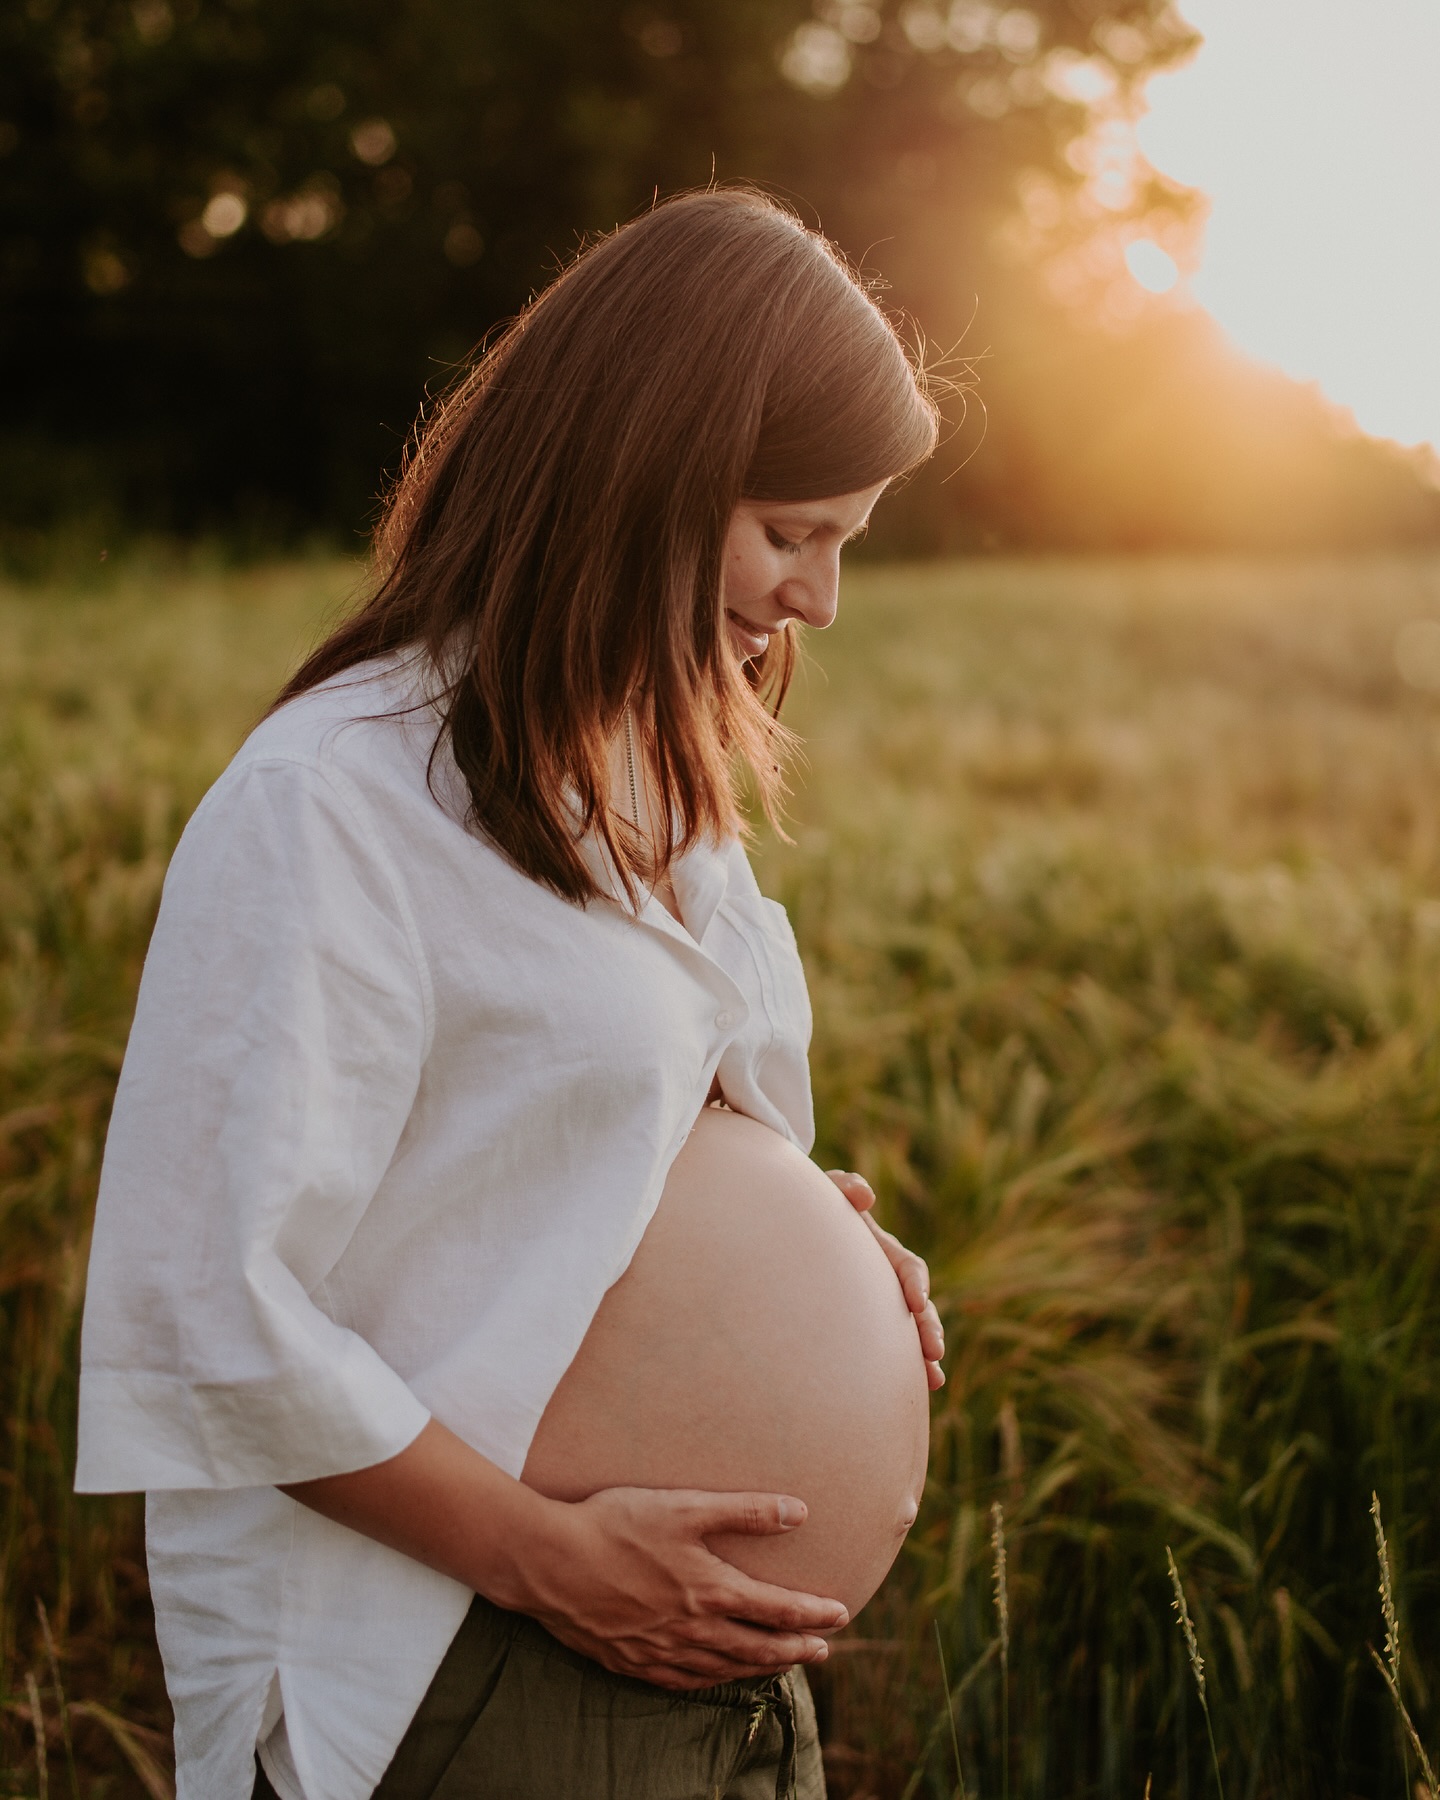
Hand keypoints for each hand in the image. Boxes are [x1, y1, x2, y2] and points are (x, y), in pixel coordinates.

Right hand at [517, 1486, 849, 1689]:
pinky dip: (711, 1681)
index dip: (813, 1613)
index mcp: (710, 1590)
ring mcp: (661, 1651)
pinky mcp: (631, 1661)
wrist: (550, 1563)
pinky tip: (715, 1676)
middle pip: (757, 1648)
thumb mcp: (684, 1506)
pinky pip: (684, 1682)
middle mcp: (692, 1629)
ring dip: (759, 1668)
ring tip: (780, 1666)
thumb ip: (745, 1511)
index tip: (840, 1613)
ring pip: (724, 1669)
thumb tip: (799, 1512)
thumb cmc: (616, 1525)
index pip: (777, 1609)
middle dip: (795, 1649)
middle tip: (822, 1651)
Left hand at [827, 1169, 944, 1389]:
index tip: (915, 1301)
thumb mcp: (824, 1190)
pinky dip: (898, 1366)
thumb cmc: (811, 1206)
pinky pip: (885, 1347)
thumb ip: (843, 1186)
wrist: (788, 1227)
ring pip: (907, 1331)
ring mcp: (876, 1303)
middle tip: (934, 1351)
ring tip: (934, 1381)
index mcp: (879, 1247)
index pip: (907, 1266)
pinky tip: (906, 1393)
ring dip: (922, 1355)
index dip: (914, 1283)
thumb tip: (864, 1197)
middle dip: (928, 1327)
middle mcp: (885, 1278)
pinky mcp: (861, 1324)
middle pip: (917, 1305)